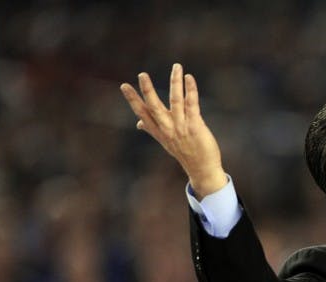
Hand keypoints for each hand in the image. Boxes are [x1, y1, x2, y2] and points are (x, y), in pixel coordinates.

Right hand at [121, 63, 226, 197]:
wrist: (202, 170)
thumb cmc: (185, 153)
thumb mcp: (165, 142)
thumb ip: (152, 129)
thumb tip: (139, 123)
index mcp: (159, 131)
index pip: (142, 113)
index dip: (133, 100)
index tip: (124, 86)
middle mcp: (168, 129)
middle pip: (154, 107)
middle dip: (147, 90)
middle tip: (142, 75)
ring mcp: (181, 127)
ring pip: (175, 100)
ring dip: (175, 82)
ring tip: (176, 67)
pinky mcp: (195, 126)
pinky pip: (192, 104)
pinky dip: (190, 90)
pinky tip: (189, 78)